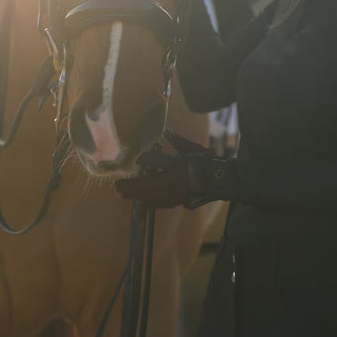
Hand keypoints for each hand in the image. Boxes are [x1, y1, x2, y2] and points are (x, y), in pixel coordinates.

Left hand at [115, 146, 238, 209]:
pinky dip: (149, 203)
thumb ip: (178, 142)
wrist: (219, 180)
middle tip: (117, 187)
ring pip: (151, 197)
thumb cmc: (206, 162)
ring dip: (136, 196)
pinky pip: (160, 203)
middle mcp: (172, 184)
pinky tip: (142, 203)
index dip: (139, 169)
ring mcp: (175, 194)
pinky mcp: (178, 200)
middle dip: (130, 187)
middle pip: (147, 187)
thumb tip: (167, 132)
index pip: (153, 170)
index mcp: (176, 169)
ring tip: (123, 194)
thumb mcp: (192, 149)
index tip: (129, 167)